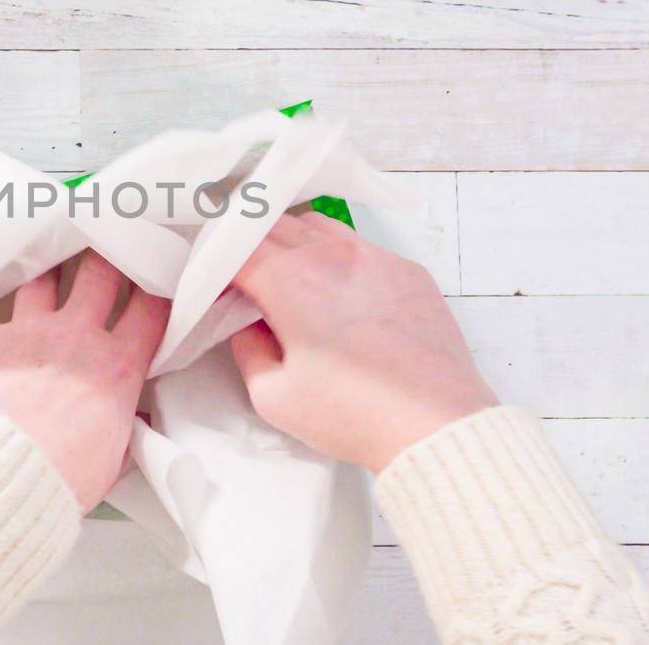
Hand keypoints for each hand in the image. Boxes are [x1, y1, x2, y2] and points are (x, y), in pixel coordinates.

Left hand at [0, 251, 169, 510]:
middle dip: (106, 257)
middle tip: (105, 249)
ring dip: (45, 272)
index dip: (157, 288)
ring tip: (44, 267)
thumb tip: (133, 418)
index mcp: (116, 367)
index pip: (150, 310)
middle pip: (99, 273)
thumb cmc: (60, 477)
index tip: (156, 279)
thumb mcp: (114, 458)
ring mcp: (26, 333)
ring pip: (41, 279)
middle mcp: (75, 337)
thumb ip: (124, 427)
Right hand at [231, 212, 496, 472]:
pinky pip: (360, 245)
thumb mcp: (273, 395)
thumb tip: (245, 323)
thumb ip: (246, 348)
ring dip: (291, 242)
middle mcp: (332, 255)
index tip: (213, 284)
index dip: (215, 261)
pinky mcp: (408, 270)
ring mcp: (375, 256)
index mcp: (290, 280)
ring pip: (317, 225)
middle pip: (272, 224)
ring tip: (288, 278)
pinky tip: (339, 292)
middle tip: (242, 278)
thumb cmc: (354, 414)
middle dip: (247, 245)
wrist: (435, 424)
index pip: (235, 246)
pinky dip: (336, 256)